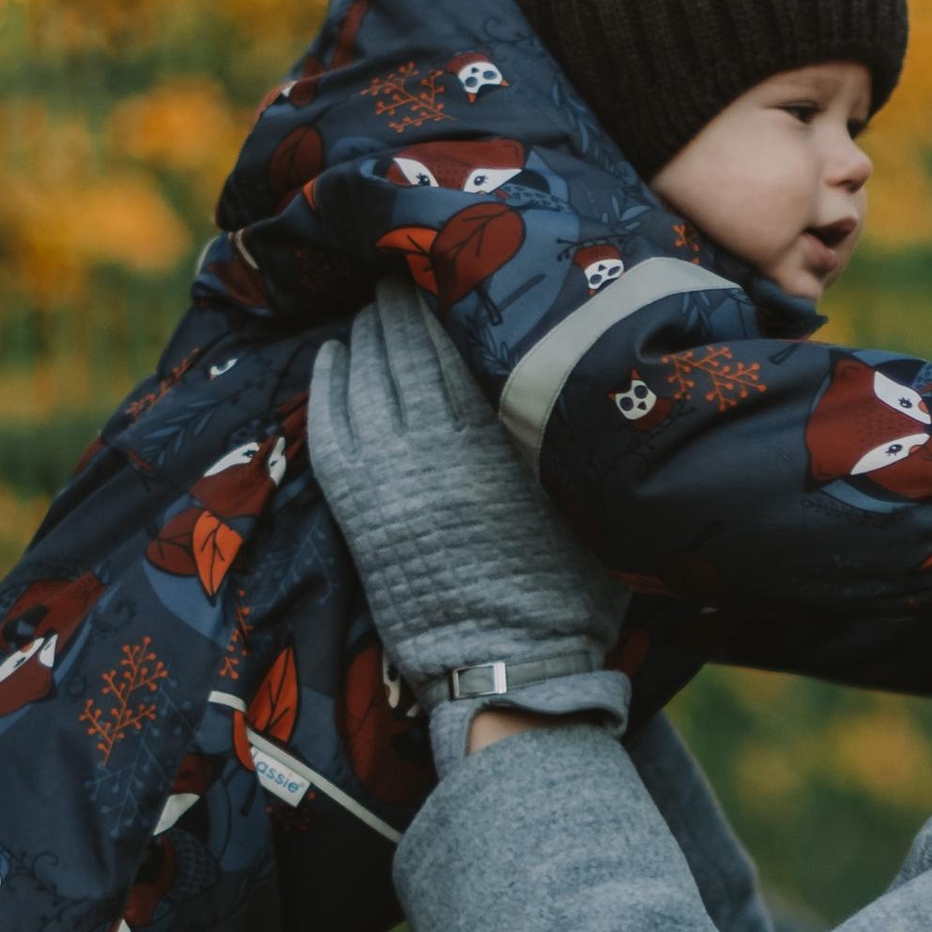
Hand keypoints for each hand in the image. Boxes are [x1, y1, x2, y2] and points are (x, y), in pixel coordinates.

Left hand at [306, 280, 630, 773]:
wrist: (508, 668)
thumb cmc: (569, 595)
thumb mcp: (593, 506)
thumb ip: (580, 443)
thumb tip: (602, 384)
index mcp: (497, 436)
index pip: (462, 341)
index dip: (450, 297)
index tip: (452, 262)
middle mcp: (436, 443)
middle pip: (408, 347)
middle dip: (404, 302)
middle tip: (405, 269)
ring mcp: (389, 474)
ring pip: (368, 377)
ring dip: (368, 333)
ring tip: (375, 304)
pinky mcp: (359, 509)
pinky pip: (330, 426)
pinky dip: (328, 384)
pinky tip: (333, 356)